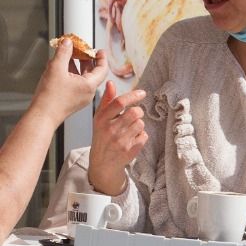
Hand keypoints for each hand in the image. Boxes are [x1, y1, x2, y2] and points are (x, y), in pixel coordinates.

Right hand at [29, 35, 106, 122]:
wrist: (43, 115)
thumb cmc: (51, 97)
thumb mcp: (56, 68)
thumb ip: (63, 53)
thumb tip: (68, 42)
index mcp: (90, 85)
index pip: (102, 69)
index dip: (101, 58)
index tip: (99, 50)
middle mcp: (88, 92)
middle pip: (92, 72)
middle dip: (86, 59)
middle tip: (80, 49)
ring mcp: (80, 97)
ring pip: (82, 77)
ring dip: (76, 65)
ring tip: (68, 55)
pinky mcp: (72, 100)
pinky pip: (75, 84)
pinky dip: (70, 74)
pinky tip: (60, 67)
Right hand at [87, 79, 147, 195]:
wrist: (103, 162)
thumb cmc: (102, 136)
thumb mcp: (100, 118)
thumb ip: (107, 101)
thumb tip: (111, 83)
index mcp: (101, 119)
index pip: (119, 103)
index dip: (133, 96)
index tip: (142, 93)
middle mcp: (110, 129)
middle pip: (135, 113)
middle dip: (138, 112)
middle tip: (133, 116)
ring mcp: (121, 140)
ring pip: (141, 124)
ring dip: (138, 125)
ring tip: (129, 130)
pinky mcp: (131, 149)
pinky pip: (144, 135)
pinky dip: (141, 136)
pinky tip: (131, 139)